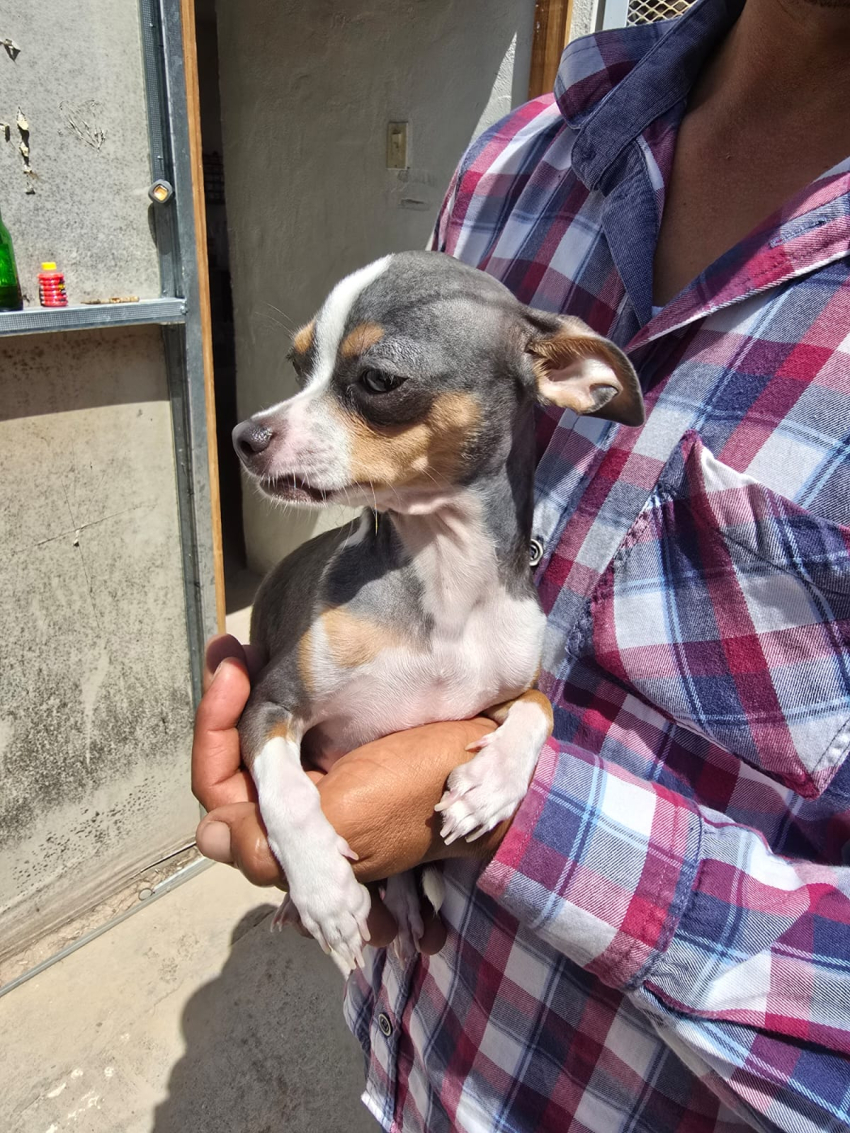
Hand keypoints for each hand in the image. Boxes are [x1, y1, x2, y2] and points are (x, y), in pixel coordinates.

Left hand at [191, 635, 511, 952]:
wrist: (489, 761)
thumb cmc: (422, 790)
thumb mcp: (349, 820)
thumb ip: (278, 838)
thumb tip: (209, 836)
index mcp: (294, 841)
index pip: (223, 795)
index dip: (214, 739)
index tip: (233, 678)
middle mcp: (297, 812)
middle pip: (234, 760)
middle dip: (225, 703)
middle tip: (230, 647)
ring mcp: (317, 777)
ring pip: (258, 736)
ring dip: (246, 689)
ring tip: (242, 645)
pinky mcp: (337, 746)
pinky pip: (288, 719)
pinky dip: (275, 685)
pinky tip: (273, 653)